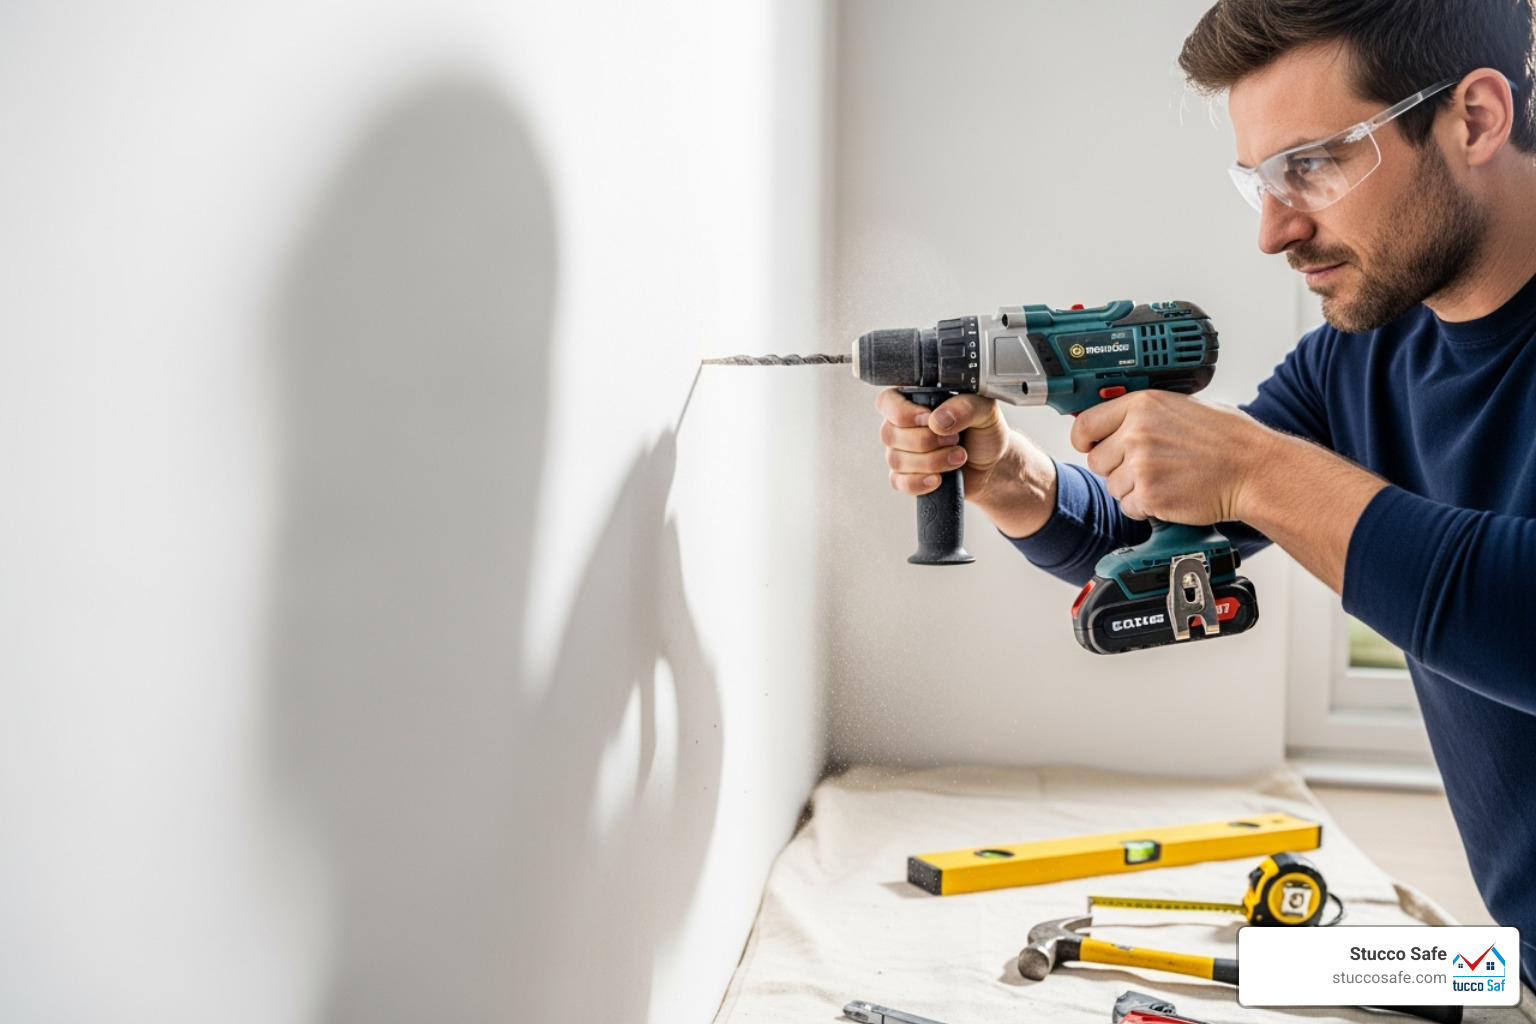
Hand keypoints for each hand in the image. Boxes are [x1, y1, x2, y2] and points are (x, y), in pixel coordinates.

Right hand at [875, 389, 1057, 536]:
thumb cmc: (985, 432)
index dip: (902, 413)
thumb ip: (964, 407)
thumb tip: (937, 420)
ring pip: (897, 460)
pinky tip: (939, 479)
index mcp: (915, 401)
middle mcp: (902, 426)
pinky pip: (900, 483)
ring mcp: (901, 453)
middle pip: (889, 434)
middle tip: (955, 439)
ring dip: (931, 462)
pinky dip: (920, 482)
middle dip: (926, 440)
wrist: (993, 464)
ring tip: (959, 457)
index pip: (887, 402)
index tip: (928, 419)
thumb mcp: (985, 411)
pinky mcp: (906, 477)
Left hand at [1069, 390, 1268, 522]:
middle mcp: (1137, 432)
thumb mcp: (1181, 407)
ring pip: (1112, 487)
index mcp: (1142, 405)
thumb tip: (1111, 420)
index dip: (1084, 440)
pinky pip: (1129, 507)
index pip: (1086, 424)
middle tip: (1148, 467)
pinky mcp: (1150, 495)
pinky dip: (1146, 507)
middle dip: (1116, 468)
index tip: (1088, 446)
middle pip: (1097, 461)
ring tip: (1167, 478)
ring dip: (1133, 489)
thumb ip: (1142, 413)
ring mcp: (1142, 465)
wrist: (1254, 469)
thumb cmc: (1227, 438)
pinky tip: (1172, 493)